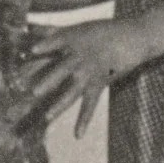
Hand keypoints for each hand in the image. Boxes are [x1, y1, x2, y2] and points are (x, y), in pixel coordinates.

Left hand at [27, 17, 146, 136]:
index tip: (31, 50)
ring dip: (61, 104)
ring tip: (47, 118)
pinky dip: (84, 120)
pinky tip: (77, 135)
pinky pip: (91, 104)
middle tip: (33, 92)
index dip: (42, 47)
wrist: (133, 37)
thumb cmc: (104, 31)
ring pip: (74, 91)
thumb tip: (29, 27)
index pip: (54, 44)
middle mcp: (80, 57)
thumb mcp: (77, 28)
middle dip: (47, 80)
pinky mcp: (100, 83)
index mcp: (72, 41)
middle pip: (61, 70)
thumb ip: (52, 31)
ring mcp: (90, 72)